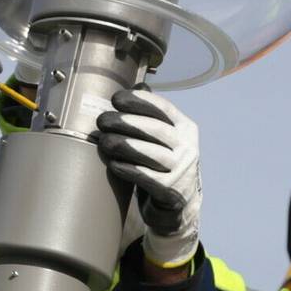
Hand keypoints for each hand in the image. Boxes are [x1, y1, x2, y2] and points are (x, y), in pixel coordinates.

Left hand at [94, 88, 201, 266]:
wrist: (179, 205)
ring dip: (124, 145)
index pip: (163, 108)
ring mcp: (182, 171)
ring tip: (103, 141)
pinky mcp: (171, 191)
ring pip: (151, 153)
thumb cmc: (163, 164)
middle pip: (155, 130)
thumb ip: (153, 114)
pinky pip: (146, 177)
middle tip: (102, 120)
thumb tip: (138, 85)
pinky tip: (113, 163)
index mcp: (185, 128)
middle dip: (126, 122)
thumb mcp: (164, 138)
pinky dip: (128, 169)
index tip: (116, 98)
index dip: (139, 101)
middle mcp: (188, 147)